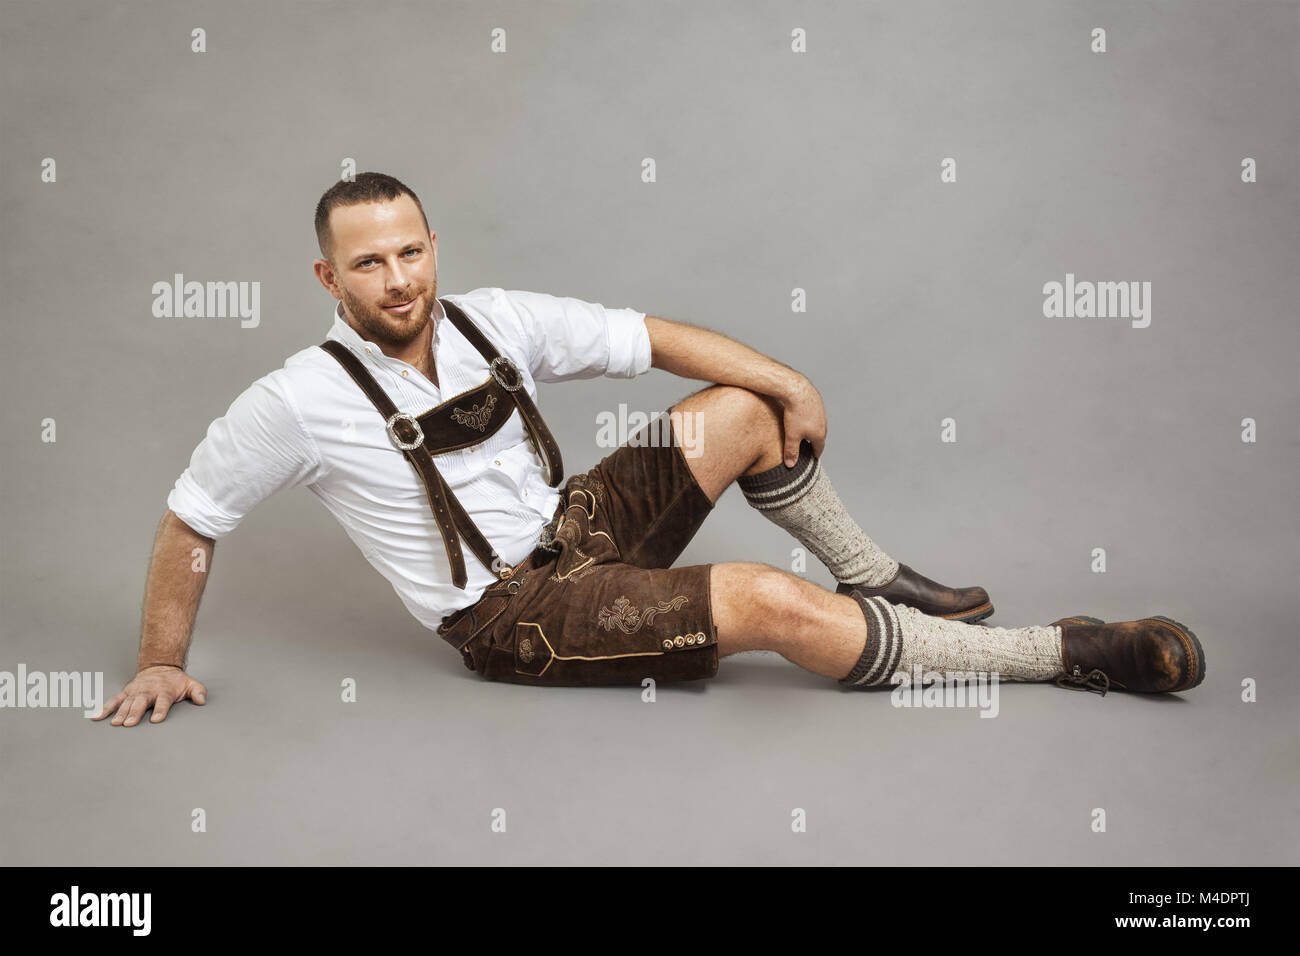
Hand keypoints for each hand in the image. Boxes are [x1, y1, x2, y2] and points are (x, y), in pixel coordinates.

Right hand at [92, 666, 207, 726]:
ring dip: (120, 713)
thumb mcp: (190, 684)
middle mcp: (148, 691)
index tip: (156, 720)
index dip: (160, 710)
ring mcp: (135, 692)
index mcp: (164, 691)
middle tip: (129, 724)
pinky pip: (114, 701)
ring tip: (115, 724)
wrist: (160, 666)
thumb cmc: (176, 681)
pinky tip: (96, 717)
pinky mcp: (126, 692)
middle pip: (141, 703)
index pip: (163, 702)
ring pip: (126, 703)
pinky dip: (105, 708)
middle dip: (135, 713)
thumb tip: (202, 701)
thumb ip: (198, 692)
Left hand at [779, 374, 827, 465]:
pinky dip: (808, 418)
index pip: (819, 449)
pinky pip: (813, 414)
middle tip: (808, 447)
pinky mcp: (816, 402)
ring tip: (804, 433)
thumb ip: (791, 451)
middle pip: (819, 437)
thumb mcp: (791, 436)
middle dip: (814, 443)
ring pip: (817, 424)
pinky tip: (800, 417)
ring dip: (812, 430)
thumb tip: (790, 465)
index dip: (815, 454)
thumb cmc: (795, 414)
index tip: (812, 458)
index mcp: (819, 434)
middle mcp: (823, 424)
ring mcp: (821, 412)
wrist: (797, 389)